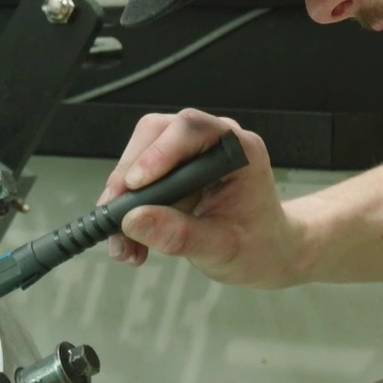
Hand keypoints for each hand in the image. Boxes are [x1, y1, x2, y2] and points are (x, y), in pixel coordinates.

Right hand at [100, 109, 306, 286]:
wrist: (267, 253)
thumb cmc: (259, 245)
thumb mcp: (223, 248)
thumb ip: (181, 234)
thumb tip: (135, 220)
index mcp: (237, 149)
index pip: (191, 129)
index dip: (159, 153)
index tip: (135, 184)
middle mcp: (212, 143)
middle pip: (156, 134)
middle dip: (129, 174)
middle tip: (116, 212)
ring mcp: (189, 154)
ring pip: (139, 154)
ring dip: (122, 194)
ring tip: (122, 239)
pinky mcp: (172, 171)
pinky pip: (137, 177)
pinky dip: (125, 205)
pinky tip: (128, 238)